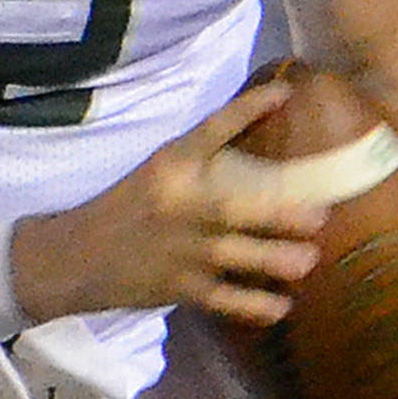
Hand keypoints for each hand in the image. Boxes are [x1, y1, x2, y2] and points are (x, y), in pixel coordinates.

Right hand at [11, 79, 327, 324]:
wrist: (77, 256)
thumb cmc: (128, 207)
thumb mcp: (159, 172)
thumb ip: (204, 158)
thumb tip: (264, 129)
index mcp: (171, 168)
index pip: (210, 130)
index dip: (248, 108)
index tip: (284, 92)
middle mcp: (181, 206)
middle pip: (239, 207)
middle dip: (284, 213)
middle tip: (320, 216)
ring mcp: (184, 251)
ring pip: (243, 258)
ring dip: (282, 261)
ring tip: (307, 261)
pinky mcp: (182, 289)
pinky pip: (229, 302)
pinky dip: (259, 306)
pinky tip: (282, 305)